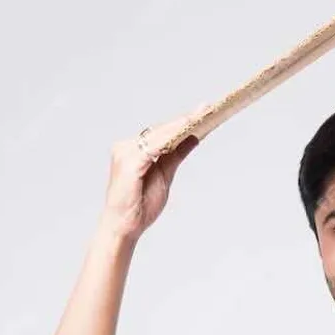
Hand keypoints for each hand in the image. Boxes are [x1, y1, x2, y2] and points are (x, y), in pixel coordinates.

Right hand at [101, 109, 203, 241]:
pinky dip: (172, 137)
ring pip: (160, 134)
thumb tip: (193, 137)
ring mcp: (126, 153)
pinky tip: (188, 129)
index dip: (183, 121)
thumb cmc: (140, 204)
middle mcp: (126, 147)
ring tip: (202, 114)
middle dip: (186, 119)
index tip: (205, 111)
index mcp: (133, 150)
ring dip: (182, 124)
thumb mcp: (165, 175)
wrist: (126, 226)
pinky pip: (155, 146)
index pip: (161, 132)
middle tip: (209, 107)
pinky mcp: (130, 163)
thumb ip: (176, 155)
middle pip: (161, 129)